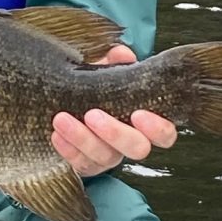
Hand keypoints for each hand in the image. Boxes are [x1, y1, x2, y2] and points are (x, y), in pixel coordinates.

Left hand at [51, 44, 177, 176]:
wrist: (69, 106)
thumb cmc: (97, 90)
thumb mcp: (105, 73)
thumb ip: (114, 63)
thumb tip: (120, 54)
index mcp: (144, 123)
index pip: (165, 133)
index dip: (157, 129)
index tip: (138, 114)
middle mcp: (131, 143)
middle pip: (137, 149)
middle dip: (116, 133)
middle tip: (93, 115)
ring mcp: (109, 157)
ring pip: (104, 156)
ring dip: (82, 138)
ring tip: (61, 118)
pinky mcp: (87, 166)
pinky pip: (79, 164)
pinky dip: (68, 149)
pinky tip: (56, 135)